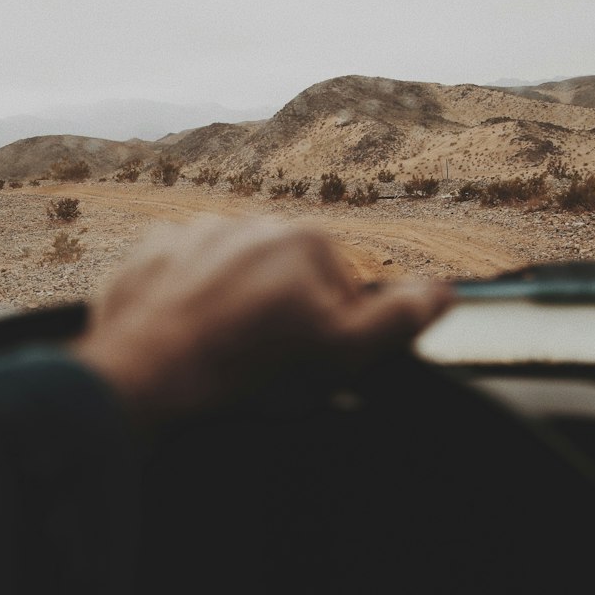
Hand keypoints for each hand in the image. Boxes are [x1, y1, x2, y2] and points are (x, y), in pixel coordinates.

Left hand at [72, 216, 452, 423]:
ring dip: (233, 311)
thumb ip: (400, 319)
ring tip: (219, 359)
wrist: (150, 372)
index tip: (304, 367)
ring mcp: (195, 235)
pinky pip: (182, 282)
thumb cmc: (251, 368)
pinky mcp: (150, 256)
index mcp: (306, 239)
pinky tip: (183, 344)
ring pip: (233, 280)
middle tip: (261, 369)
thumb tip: (444, 292)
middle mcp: (251, 222)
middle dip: (280, 319)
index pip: (338, 290)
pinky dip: (186, 308)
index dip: (329, 337)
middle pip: (285, 281)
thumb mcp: (344, 354)